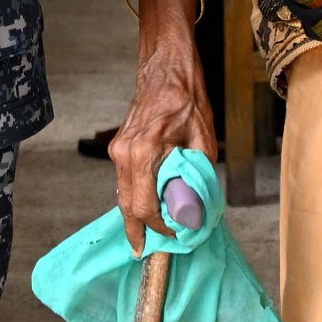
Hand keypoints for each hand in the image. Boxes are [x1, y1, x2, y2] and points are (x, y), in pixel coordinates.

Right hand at [112, 0, 218, 255]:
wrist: (166, 68)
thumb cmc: (187, 98)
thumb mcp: (203, 138)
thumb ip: (196, 177)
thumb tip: (193, 212)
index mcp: (143, 151)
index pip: (143, 205)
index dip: (158, 228)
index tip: (175, 237)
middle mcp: (123, 153)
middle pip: (126, 204)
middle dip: (139, 231)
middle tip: (147, 254)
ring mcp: (118, 150)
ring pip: (123, 194)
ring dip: (138, 215)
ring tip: (150, 238)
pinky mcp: (120, 148)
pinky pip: (125, 181)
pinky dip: (135, 198)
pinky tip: (148, 211)